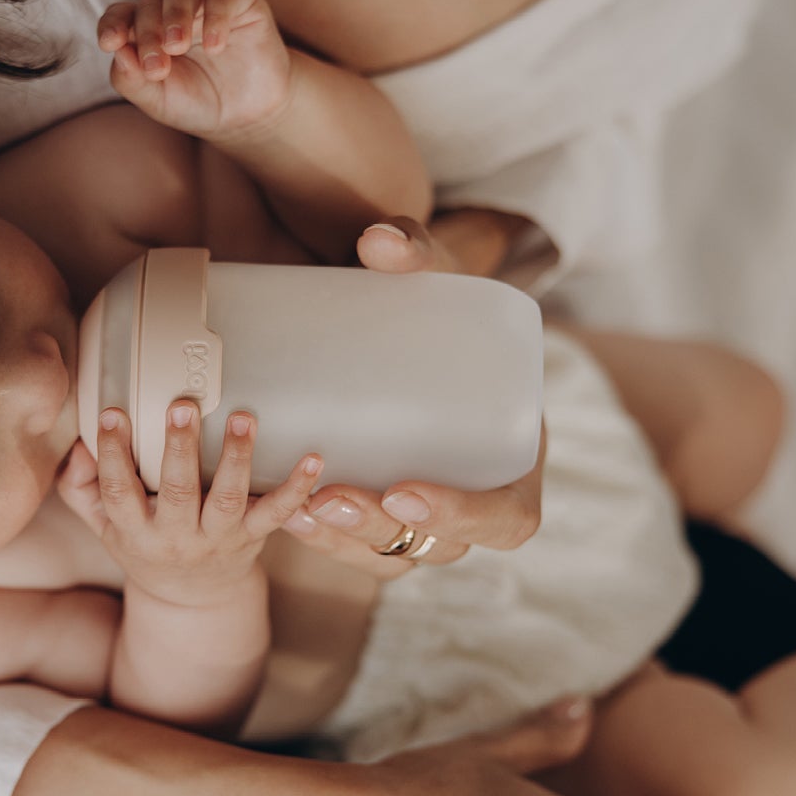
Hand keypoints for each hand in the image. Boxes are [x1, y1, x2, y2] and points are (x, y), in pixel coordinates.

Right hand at [58, 401, 320, 606]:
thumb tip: (78, 447)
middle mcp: (177, 538)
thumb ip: (81, 487)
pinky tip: (313, 459)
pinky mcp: (253, 537)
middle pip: (177, 493)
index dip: (112, 455)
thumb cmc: (145, 547)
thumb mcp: (103, 526)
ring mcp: (218, 538)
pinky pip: (277, 513)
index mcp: (135, 532)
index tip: (112, 414)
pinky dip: (297, 488)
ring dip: (236, 457)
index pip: (118, 492)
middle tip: (182, 407)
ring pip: (227, 499)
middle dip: (179, 449)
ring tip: (243, 419)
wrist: (191, 600)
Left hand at [97, 0, 292, 141]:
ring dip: (175, 17)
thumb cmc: (197, 103)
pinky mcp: (239, 2)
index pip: (121, 14)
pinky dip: (215, 18)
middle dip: (148, 34)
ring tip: (177, 47)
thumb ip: (131, 79)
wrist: (246, 116)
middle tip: (157, 68)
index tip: (110, 42)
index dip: (113, 23)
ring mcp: (205, 2)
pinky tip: (215, 48)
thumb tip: (116, 50)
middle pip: (149, 5)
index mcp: (146, 30)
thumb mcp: (157, 100)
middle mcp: (172, 10)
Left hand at [283, 214, 546, 572]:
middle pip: (440, 546)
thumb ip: (419, 252)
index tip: (404, 491)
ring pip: (393, 554)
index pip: (508, 516)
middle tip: (330, 499)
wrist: (417, 315)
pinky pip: (359, 546)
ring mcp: (430, 510)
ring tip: (296, 510)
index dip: (463, 516)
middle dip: (381, 531)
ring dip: (345, 543)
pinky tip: (281, 511)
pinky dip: (322, 537)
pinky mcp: (385, 508)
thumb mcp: (440, 275)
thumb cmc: (439, 300)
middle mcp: (477, 494)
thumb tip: (380, 240)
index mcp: (515, 454)